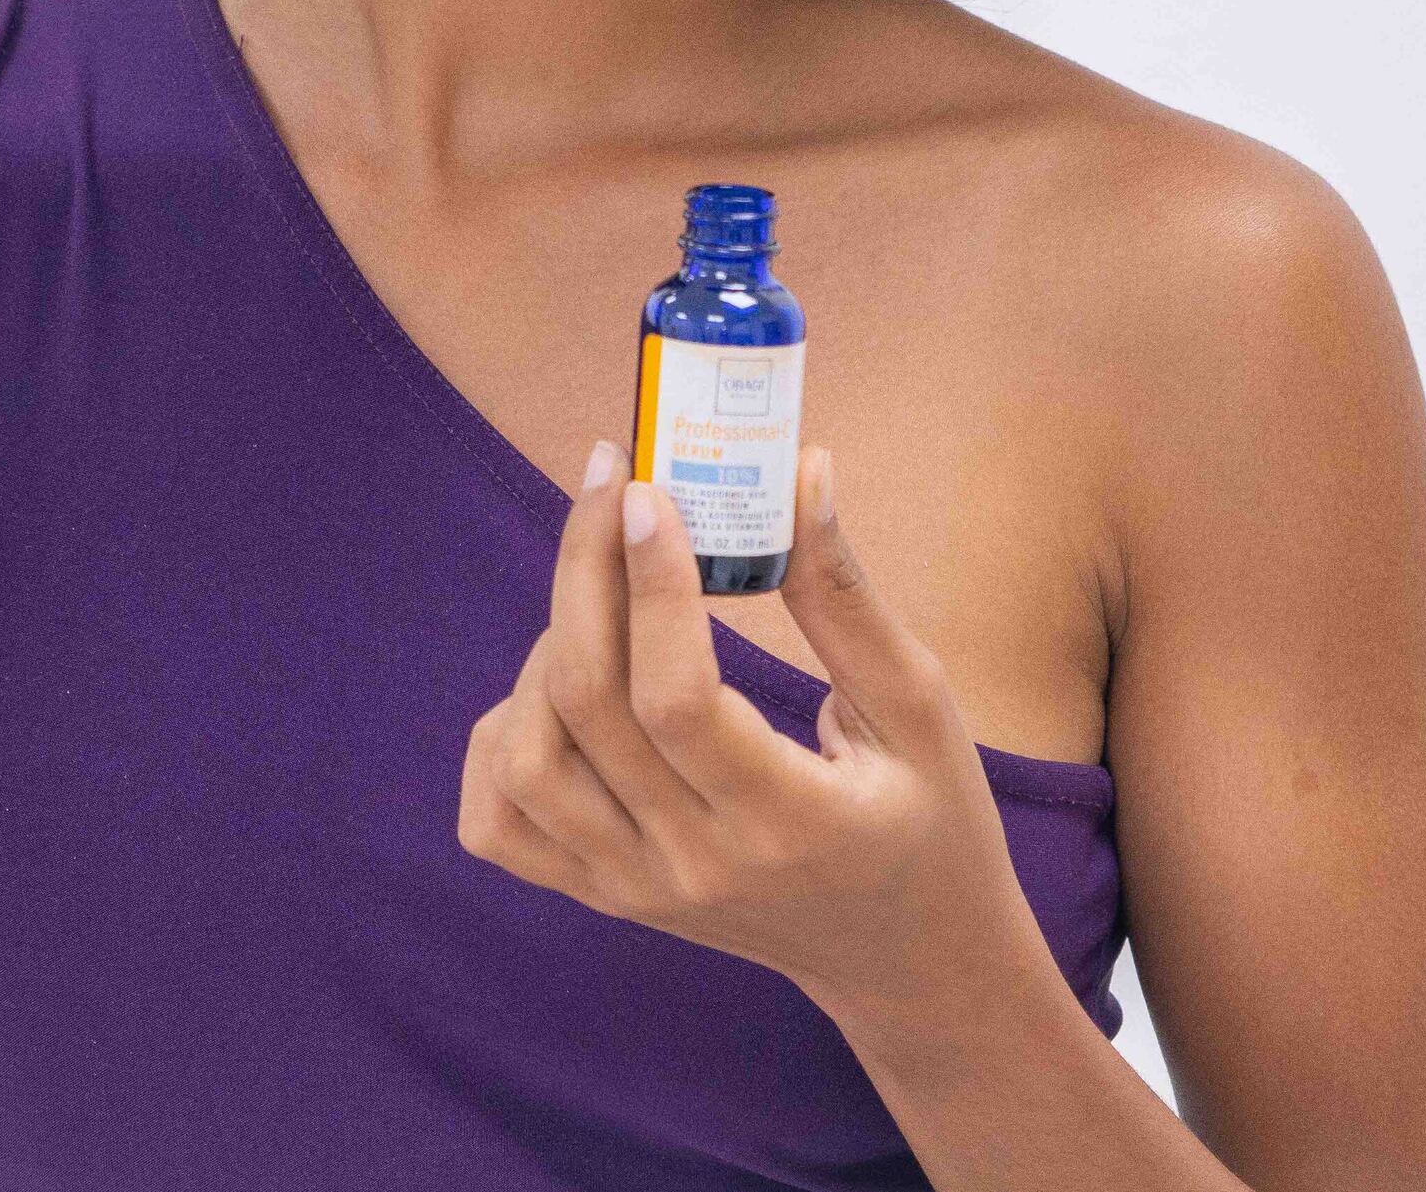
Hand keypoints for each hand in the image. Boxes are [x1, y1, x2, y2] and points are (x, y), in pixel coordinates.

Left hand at [459, 441, 1051, 1017]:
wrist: (906, 957)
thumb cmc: (928, 815)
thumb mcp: (917, 706)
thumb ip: (846, 596)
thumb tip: (802, 468)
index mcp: (792, 820)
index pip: (679, 698)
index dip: (649, 583)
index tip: (649, 488)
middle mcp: (699, 865)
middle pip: (586, 705)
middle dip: (584, 571)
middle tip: (611, 485)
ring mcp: (639, 890)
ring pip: (526, 761)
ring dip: (542, 652)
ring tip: (600, 596)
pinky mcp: (604, 896)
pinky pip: (497, 823)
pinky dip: (498, 739)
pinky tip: (555, 689)